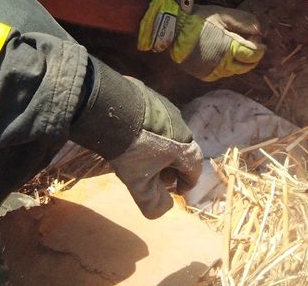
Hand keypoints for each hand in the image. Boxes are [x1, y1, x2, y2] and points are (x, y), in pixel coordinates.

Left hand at [109, 79, 202, 217]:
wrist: (113, 111)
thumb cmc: (132, 151)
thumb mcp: (140, 184)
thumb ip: (154, 202)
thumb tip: (166, 209)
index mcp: (185, 147)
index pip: (195, 168)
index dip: (187, 184)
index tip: (175, 191)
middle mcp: (183, 126)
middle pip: (184, 152)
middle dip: (174, 168)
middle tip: (158, 178)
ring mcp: (169, 109)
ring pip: (172, 136)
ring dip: (164, 150)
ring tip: (145, 159)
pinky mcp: (155, 98)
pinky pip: (160, 122)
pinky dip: (154, 134)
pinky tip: (137, 139)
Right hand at [138, 0, 264, 80]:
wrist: (175, 31)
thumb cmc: (201, 20)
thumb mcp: (224, 15)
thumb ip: (244, 22)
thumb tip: (260, 30)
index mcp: (229, 49)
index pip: (254, 55)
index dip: (259, 47)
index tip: (258, 39)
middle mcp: (223, 65)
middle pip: (247, 66)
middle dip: (252, 56)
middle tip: (250, 44)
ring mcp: (213, 72)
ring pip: (235, 71)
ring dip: (240, 62)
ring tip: (236, 48)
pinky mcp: (205, 76)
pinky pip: (223, 74)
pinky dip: (228, 66)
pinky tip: (224, 55)